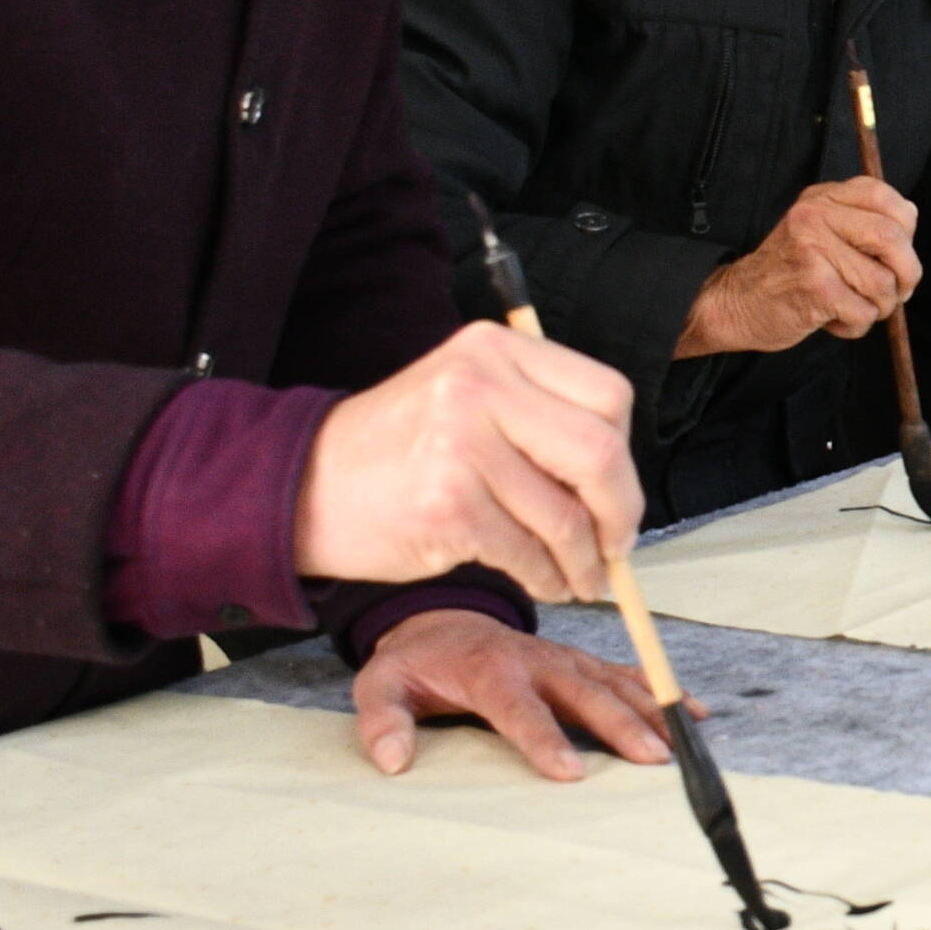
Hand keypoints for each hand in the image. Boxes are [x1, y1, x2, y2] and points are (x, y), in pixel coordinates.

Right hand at [296, 323, 642, 606]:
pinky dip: (545, 576)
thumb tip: (620, 488)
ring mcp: (461, 443)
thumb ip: (540, 418)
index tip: (620, 495)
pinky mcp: (445, 503)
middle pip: (599, 453)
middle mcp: (480, 384)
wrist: (303, 486)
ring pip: (565, 514)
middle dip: (620, 513)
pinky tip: (543, 580)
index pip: (608, 398)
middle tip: (617, 548)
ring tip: (581, 577)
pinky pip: (525, 551)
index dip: (626, 456)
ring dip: (583, 560)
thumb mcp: (468, 397)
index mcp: (497, 348)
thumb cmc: (399, 450)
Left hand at [348, 604, 671, 778]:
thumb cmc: (415, 664)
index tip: (570, 772)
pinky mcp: (581, 662)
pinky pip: (626, 674)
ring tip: (680, 743)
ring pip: (615, 684)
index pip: (520, 708)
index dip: (545, 739)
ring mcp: (564, 659)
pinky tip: (694, 713)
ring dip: (650, 711)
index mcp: (489, 670)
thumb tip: (393, 760)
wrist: (442, 624)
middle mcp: (536, 660)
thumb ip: (383, 720)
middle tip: (652, 759)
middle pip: (585, 695)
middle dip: (620, 726)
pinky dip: (661, 692)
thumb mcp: (380, 685)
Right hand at [678, 174, 920, 357]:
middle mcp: (815, 216)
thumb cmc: (787, 272)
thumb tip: (910, 223)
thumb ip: (860, 221)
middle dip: (906, 274)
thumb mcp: (819, 230)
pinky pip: (864, 312)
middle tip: (896, 292)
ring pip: (883, 282)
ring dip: (878, 307)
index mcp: (822, 198)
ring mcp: (813, 250)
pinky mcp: (815, 286)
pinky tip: (835, 320)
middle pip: (893, 240)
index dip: (906, 231)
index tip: (897, 254)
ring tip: (853, 307)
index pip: (887, 199)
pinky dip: (857, 326)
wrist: (736, 302)